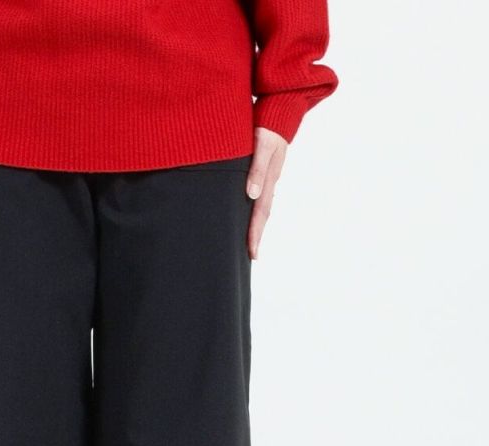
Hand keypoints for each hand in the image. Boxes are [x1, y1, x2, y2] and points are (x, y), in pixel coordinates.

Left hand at [245, 127, 287, 260]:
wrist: (281, 105)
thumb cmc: (269, 123)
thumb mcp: (262, 143)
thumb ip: (256, 168)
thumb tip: (252, 195)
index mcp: (269, 178)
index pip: (260, 212)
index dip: (255, 233)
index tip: (252, 253)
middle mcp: (269, 180)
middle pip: (262, 213)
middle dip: (256, 235)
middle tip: (251, 255)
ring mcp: (268, 175)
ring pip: (261, 205)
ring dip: (256, 224)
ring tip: (249, 240)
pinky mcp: (265, 168)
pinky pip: (259, 193)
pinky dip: (254, 208)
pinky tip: (248, 212)